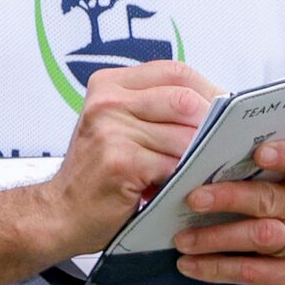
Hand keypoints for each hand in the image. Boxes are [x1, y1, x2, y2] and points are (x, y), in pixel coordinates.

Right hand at [33, 61, 220, 257]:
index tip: (225, 109)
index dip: (208, 89)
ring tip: (206, 167)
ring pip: (184, 135)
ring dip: (201, 156)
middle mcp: (107, 101)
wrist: (60, 213)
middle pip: (184, 99)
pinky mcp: (120, 160)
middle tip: (223, 143)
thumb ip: (157, 110)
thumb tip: (217, 107)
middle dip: (211, 124)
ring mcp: (112, 129)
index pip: (175, 71)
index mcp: (110, 85)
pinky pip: (173, 164)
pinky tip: (186, 186)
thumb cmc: (98, 173)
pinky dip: (187, 177)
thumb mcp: (121, 127)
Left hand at [174, 137, 284, 284]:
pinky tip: (189, 264)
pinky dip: (215, 267)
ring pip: (260, 236)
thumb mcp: (277, 186)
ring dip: (214, 237)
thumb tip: (198, 165)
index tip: (258, 154)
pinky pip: (251, 272)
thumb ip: (252, 172)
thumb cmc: (277, 211)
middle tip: (193, 199)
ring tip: (182, 239)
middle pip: (271, 198)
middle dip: (228, 198)